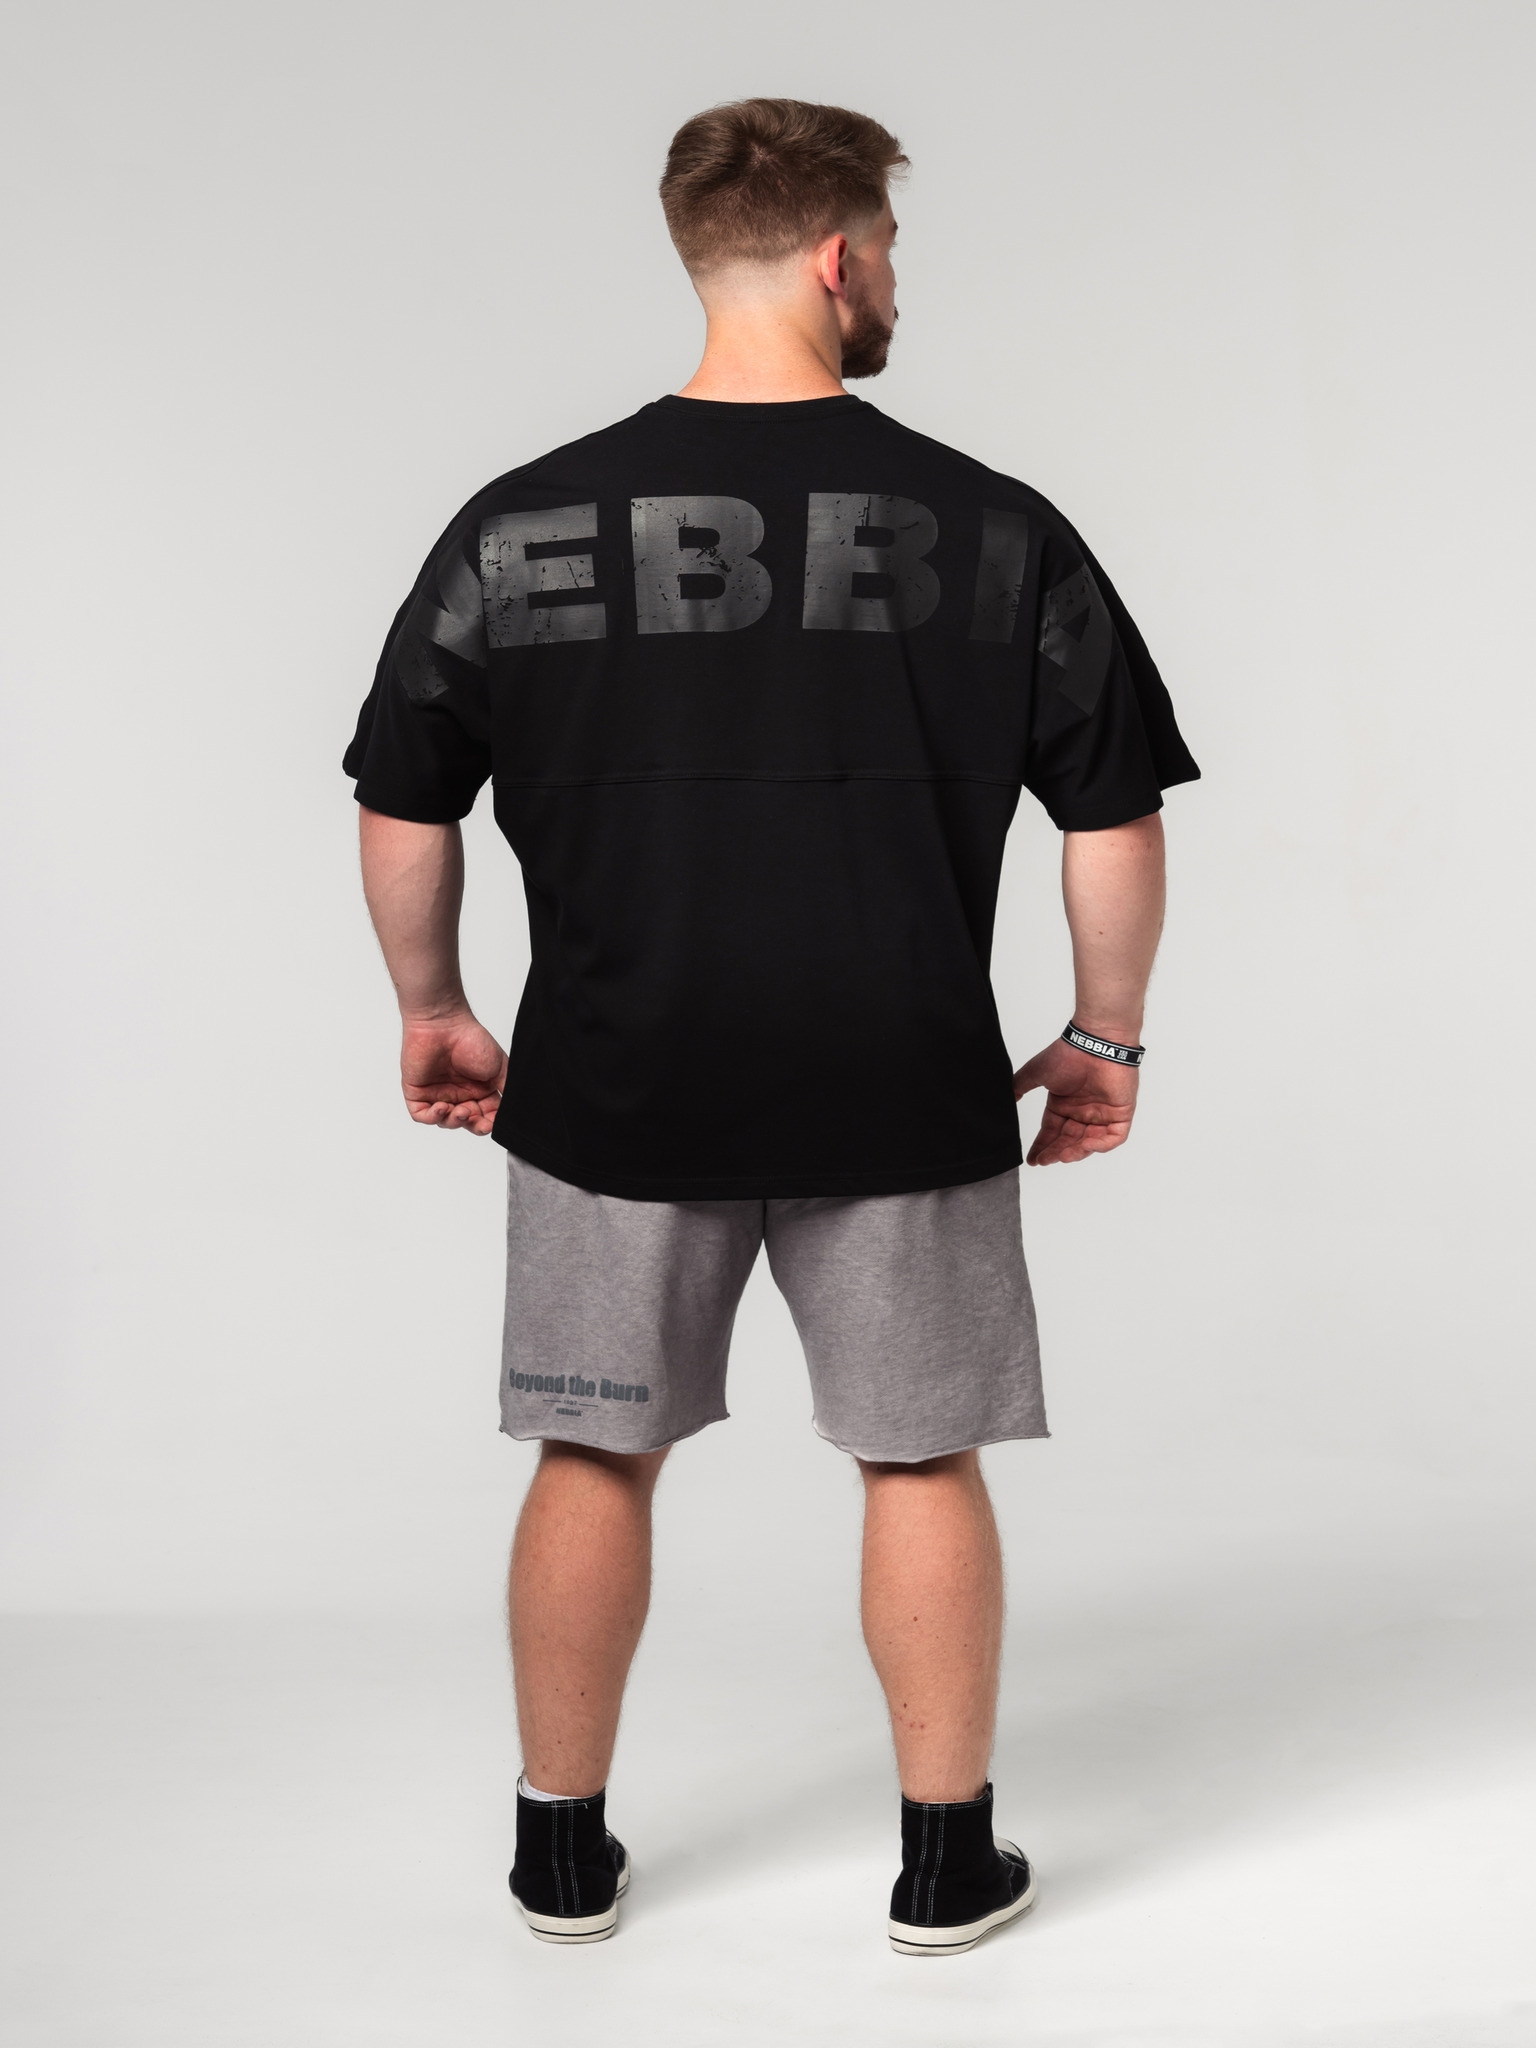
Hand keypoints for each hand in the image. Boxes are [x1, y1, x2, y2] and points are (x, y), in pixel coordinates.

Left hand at [400, 1012, 506, 1135]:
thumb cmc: (471, 1039)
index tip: (493, 1122)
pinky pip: (422, 1115)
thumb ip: (507, 1089)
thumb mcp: (500, 1067)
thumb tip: (515, 1111)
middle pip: (466, 1122)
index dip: (489, 1123)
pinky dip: (432, 1117)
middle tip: (477, 1121)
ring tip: (459, 1111)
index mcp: (479, 1090)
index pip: (485, 1116)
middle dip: (473, 1125)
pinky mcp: (417, 1092)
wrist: (444, 1024)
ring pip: (445, 1121)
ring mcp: (437, 1094)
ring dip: (453, 1122)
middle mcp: (458, 1094)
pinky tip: (441, 1108)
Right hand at [1013, 1039, 1138, 1165]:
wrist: (1096, 1043)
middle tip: (1045, 1160)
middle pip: (1068, 1141)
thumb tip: (1008, 1099)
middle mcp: (1082, 1111)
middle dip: (1056, 1152)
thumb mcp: (1035, 1072)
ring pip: (1089, 1142)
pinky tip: (1085, 1144)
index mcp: (1064, 1104)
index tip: (1033, 1159)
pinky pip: (1114, 1137)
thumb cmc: (1068, 1054)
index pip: (1052, 1132)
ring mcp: (1102, 1113)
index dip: (1042, 1146)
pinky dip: (1101, 1145)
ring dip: (1076, 1152)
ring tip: (1062, 1156)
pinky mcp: (1121, 1113)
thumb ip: (1020, 1086)